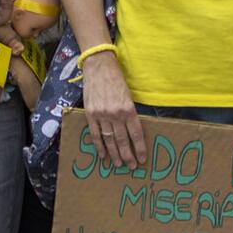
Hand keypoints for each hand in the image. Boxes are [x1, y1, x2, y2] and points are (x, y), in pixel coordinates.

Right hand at [83, 52, 144, 168]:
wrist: (98, 65)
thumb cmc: (116, 78)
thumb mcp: (128, 95)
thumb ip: (129, 112)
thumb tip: (132, 131)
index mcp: (128, 109)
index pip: (136, 134)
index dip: (139, 148)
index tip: (142, 159)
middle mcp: (115, 114)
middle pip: (123, 140)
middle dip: (128, 155)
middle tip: (131, 166)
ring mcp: (102, 115)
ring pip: (109, 140)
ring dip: (114, 153)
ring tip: (119, 164)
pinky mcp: (90, 114)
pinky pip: (95, 134)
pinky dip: (99, 146)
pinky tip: (103, 155)